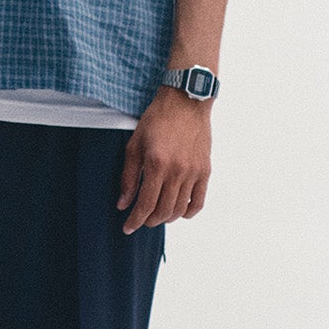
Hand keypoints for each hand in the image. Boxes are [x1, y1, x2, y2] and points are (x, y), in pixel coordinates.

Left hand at [116, 87, 211, 232]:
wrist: (186, 101)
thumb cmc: (157, 119)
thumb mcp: (134, 145)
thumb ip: (128, 177)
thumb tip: (123, 203)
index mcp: (157, 164)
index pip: (145, 204)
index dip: (135, 220)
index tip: (127, 228)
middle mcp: (177, 171)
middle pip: (163, 210)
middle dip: (149, 220)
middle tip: (141, 220)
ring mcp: (194, 172)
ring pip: (180, 209)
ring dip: (166, 218)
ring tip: (156, 215)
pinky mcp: (205, 170)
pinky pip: (198, 201)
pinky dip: (188, 212)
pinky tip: (179, 212)